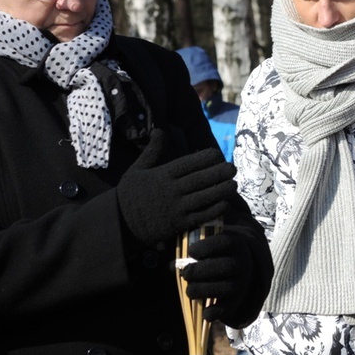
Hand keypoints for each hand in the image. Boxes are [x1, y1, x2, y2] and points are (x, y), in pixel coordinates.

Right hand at [116, 129, 237, 245]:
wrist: (120, 223)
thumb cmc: (130, 194)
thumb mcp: (137, 170)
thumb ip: (152, 151)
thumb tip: (159, 130)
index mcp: (162, 175)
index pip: (188, 163)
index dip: (205, 158)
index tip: (218, 154)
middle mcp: (170, 190)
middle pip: (200, 179)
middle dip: (219, 172)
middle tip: (233, 168)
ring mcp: (175, 208)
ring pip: (204, 197)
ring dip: (221, 190)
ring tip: (234, 184)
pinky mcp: (178, 224)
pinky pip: (200, 215)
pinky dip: (214, 209)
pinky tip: (225, 203)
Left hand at [182, 231, 252, 322]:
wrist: (242, 269)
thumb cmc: (219, 254)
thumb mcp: (212, 246)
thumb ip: (195, 251)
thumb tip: (171, 266)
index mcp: (236, 244)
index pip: (225, 243)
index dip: (206, 247)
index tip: (191, 251)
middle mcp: (243, 263)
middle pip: (227, 266)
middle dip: (202, 271)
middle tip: (186, 273)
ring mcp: (242, 282)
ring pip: (227, 287)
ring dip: (204, 290)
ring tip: (190, 291)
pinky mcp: (238, 300)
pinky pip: (229, 308)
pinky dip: (215, 312)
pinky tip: (204, 311)